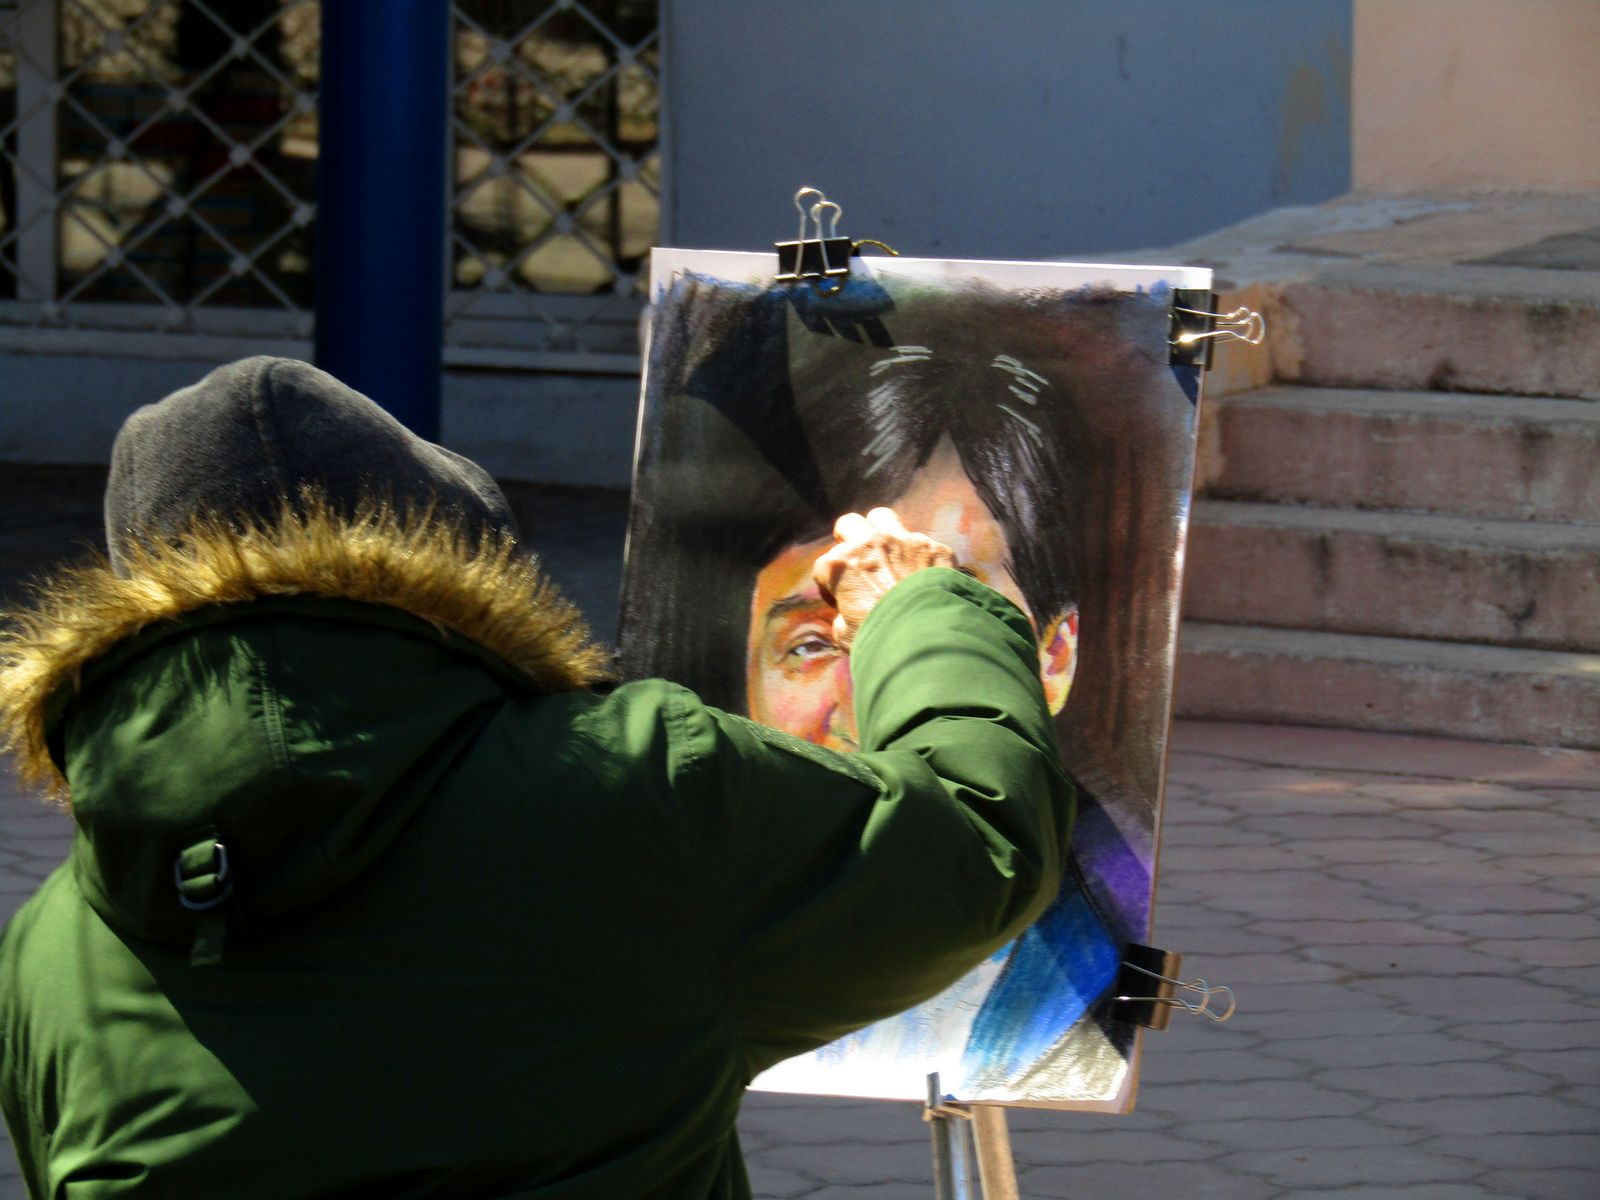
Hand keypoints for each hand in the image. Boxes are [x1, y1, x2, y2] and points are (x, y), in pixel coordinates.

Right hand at [811, 507, 957, 649]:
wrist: (928, 639)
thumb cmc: (880, 640)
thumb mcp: (846, 636)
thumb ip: (843, 618)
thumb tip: (848, 617)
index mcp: (839, 565)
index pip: (823, 567)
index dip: (830, 586)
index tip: (841, 602)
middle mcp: (868, 544)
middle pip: (849, 524)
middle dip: (850, 540)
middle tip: (859, 562)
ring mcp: (903, 541)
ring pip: (884, 518)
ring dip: (883, 534)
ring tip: (889, 556)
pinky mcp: (934, 549)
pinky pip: (924, 544)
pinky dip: (920, 559)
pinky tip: (926, 577)